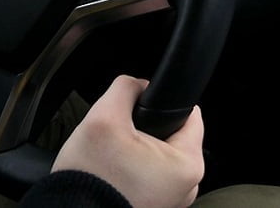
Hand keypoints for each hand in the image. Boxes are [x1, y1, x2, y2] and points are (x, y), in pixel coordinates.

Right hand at [52, 75, 203, 207]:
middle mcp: (186, 187)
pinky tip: (112, 171)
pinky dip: (132, 170)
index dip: (160, 102)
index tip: (138, 107)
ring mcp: (170, 201)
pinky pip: (148, 176)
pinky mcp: (153, 207)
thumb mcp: (103, 116)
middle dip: (145, 128)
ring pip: (157, 156)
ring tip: (113, 155)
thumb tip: (136, 84)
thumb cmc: (91, 178)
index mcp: (187, 165)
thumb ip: (125, 88)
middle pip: (171, 136)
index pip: (188, 114)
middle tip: (118, 136)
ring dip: (136, 149)